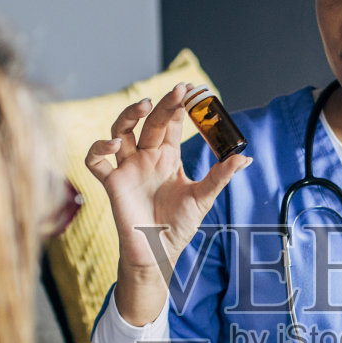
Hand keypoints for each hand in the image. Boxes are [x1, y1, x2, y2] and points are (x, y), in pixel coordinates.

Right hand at [83, 84, 250, 316]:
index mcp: (168, 157)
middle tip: (175, 92)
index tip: (190, 90)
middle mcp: (146, 158)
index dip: (178, 106)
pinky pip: (95, 161)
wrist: (158, 253)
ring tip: (143, 106)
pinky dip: (98, 149)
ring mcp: (127, 169)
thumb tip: (246, 158)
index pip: (171, 124)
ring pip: (120, 131)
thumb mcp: (203, 198)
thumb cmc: (178, 226)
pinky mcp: (112, 184)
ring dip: (128, 116)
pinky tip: (113, 145)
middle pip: (149, 122)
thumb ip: (220, 175)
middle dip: (161, 105)